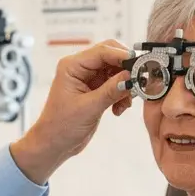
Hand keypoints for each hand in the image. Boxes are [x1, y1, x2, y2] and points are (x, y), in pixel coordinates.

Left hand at [9, 40, 131, 183]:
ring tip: (124, 103)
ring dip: (125, 85)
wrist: (53, 144)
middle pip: (112, 57)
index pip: (103, 51)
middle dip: (126, 69)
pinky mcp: (95, 90)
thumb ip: (111, 90)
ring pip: (116, 71)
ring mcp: (88, 78)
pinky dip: (122, 94)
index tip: (141, 66)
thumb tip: (132, 76)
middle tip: (138, 82)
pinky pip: (116, 84)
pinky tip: (118, 109)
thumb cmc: (61, 127)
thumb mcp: (89, 108)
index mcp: (72, 66)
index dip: (123, 56)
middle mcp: (80, 68)